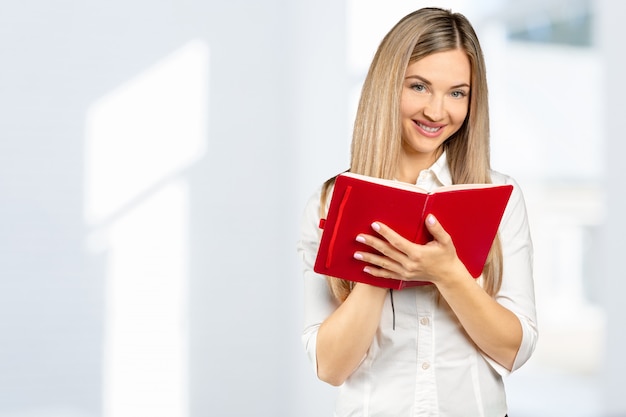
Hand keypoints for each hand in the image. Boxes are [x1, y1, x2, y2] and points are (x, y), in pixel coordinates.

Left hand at [353, 214, 467, 283]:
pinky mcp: (403, 277)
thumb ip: (437, 229)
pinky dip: (375, 272)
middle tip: (359, 237)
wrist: (448, 276)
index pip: (397, 242)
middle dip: (372, 244)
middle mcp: (409, 264)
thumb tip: (429, 217)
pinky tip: (365, 268)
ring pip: (384, 264)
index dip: (386, 233)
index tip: (375, 225)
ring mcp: (405, 272)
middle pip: (387, 252)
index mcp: (417, 254)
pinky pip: (387, 275)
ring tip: (356, 254)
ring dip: (369, 259)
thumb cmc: (446, 256)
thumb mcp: (446, 241)